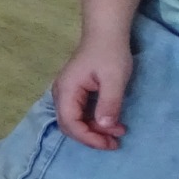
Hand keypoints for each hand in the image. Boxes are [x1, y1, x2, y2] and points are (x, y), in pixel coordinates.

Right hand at [51, 36, 133, 150]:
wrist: (105, 35)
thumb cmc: (109, 54)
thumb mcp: (114, 79)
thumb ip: (109, 103)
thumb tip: (105, 127)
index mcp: (66, 90)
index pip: (70, 123)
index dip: (88, 137)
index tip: (109, 144)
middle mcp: (60, 94)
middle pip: (69, 125)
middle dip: (91, 137)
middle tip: (115, 142)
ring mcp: (65, 93)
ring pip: (74, 121)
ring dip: (94, 130)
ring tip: (118, 131)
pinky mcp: (73, 93)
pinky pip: (78, 114)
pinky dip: (93, 122)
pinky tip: (110, 122)